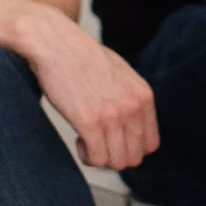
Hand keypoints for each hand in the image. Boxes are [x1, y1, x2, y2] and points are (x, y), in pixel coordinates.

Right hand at [12, 8, 158, 169]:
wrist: (55, 43)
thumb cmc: (82, 57)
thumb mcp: (121, 74)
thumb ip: (131, 99)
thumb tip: (133, 128)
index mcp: (143, 96)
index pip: (150, 144)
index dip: (130, 149)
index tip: (114, 142)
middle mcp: (132, 107)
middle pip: (134, 158)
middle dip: (114, 156)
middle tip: (98, 143)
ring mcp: (112, 115)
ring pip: (115, 162)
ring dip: (99, 157)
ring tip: (87, 140)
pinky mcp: (89, 121)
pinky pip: (96, 158)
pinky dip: (86, 156)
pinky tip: (79, 139)